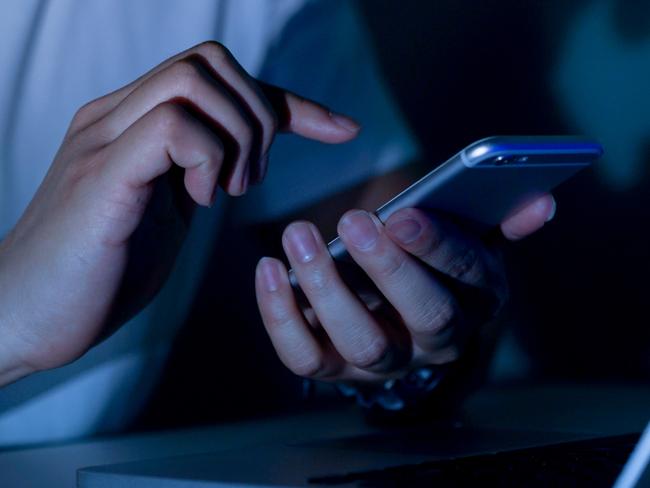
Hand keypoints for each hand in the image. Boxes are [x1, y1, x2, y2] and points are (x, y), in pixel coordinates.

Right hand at [0, 41, 358, 385]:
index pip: (222, 80)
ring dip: (237, 136)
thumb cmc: (97, 272)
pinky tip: (197, 200)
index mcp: (134, 124)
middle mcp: (116, 116)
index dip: (292, 102)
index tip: (343, 130)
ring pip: (194, 79)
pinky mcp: (101, 176)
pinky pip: (173, 126)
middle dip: (260, 115)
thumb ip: (195, 177)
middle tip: (249, 180)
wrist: (25, 318)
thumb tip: (237, 161)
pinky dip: (207, 158)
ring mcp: (105, 140)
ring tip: (225, 191)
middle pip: (211, 61)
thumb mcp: (166, 214)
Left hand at [255, 194, 554, 383]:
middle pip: (422, 314)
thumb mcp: (471, 242)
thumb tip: (541, 202)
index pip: (466, 275)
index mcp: (474, 299)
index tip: (403, 214)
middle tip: (352, 221)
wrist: (402, 319)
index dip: (436, 245)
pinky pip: (304, 357)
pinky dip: (280, 316)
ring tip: (296, 235)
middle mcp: (434, 340)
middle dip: (387, 268)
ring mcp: (382, 360)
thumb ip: (499, 222)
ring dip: (324, 288)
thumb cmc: (433, 268)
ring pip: (359, 340)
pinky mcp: (334, 368)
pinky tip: (268, 268)